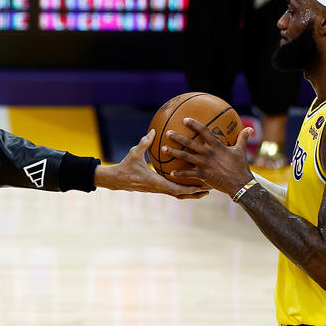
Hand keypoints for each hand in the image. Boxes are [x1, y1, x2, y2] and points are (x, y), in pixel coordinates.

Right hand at [94, 129, 208, 198]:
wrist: (116, 179)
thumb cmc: (125, 166)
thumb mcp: (134, 153)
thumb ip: (145, 142)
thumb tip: (154, 131)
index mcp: (155, 182)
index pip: (176, 188)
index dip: (190, 188)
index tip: (202, 186)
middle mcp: (158, 188)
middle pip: (181, 194)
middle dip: (195, 193)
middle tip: (209, 189)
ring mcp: (157, 189)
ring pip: (177, 194)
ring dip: (190, 193)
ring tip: (203, 190)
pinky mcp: (156, 188)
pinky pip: (172, 190)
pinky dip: (181, 189)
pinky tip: (188, 183)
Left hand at [162, 118, 254, 196]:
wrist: (240, 183)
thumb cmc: (241, 166)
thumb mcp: (241, 150)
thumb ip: (243, 138)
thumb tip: (250, 129)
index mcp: (216, 146)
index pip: (204, 131)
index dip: (194, 124)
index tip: (185, 120)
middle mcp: (208, 153)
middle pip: (189, 143)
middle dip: (178, 137)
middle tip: (167, 132)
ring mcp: (204, 164)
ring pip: (185, 157)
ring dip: (173, 153)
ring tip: (163, 149)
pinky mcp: (202, 175)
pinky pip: (188, 173)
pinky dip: (179, 173)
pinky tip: (170, 173)